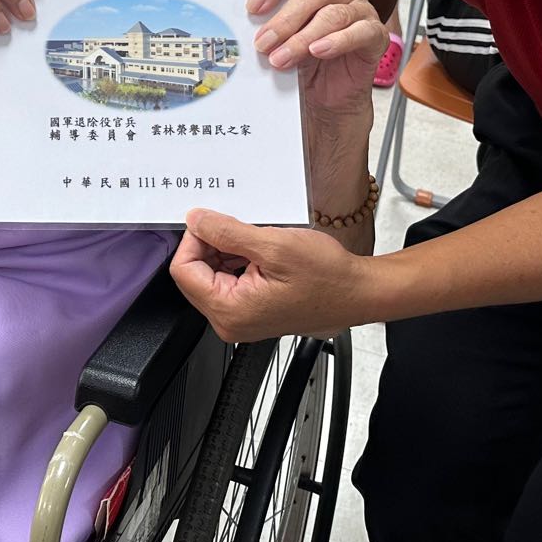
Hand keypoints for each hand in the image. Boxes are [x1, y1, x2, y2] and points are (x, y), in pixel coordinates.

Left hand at [170, 210, 368, 342]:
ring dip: (226, 251)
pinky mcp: (250, 311)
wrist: (358, 293)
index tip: (214, 222)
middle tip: (238, 227)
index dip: (195, 239)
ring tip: (255, 241)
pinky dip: (237, 260)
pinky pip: (228, 281)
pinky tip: (259, 251)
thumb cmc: (327, 277)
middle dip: (210, 245)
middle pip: (194, 273)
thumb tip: (196, 221)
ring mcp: (239, 318)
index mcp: (229, 310)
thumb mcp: (273, 245)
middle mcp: (230, 321)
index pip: (184, 270)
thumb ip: (227, 233)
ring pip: (210, 274)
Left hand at [246, 0, 384, 118]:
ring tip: (282, 58)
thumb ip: (271, 25)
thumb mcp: (284, 38)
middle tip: (264, 43)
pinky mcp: (376, 34)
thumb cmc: (307, 59)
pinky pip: (359, 32)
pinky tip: (318, 51)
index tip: (253, 7)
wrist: (329, 94)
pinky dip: (336, 42)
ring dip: (302, 38)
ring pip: (332, 15)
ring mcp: (362, 9)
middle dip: (284, 20)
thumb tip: (250, 23)